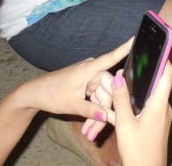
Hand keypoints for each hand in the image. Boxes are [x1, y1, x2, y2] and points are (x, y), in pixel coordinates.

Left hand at [15, 40, 132, 131]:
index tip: (136, 38)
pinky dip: (94, 112)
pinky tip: (89, 125)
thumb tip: (108, 117)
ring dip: (98, 116)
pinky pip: (97, 99)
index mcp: (89, 69)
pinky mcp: (89, 85)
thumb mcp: (71, 105)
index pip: (111, 57)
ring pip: (103, 98)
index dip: (125, 48)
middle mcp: (93, 71)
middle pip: (109, 91)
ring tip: (89, 133)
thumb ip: (91, 111)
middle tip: (96, 132)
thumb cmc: (51, 94)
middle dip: (105, 112)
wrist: (35, 94)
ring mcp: (91, 78)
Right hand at [110, 66, 171, 165]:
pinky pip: (149, 106)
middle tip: (134, 61)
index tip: (157, 46)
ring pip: (152, 95)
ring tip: (125, 79)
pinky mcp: (157, 124)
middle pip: (158, 83)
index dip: (163, 58)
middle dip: (146, 72)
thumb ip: (121, 100)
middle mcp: (164, 107)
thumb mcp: (124, 124)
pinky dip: (139, 101)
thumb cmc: (138, 150)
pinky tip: (125, 102)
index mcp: (160, 104)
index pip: (166, 74)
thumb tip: (117, 77)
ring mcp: (162, 116)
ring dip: (140, 88)